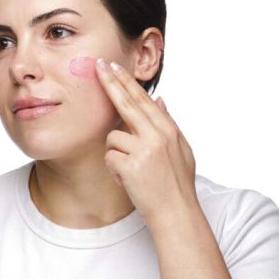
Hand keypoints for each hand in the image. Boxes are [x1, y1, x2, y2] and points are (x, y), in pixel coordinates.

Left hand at [95, 58, 198, 223]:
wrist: (176, 213)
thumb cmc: (177, 184)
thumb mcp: (180, 149)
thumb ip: (167, 123)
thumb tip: (158, 99)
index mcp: (168, 130)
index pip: (142, 99)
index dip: (126, 81)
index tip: (114, 66)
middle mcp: (157, 135)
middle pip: (127, 103)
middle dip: (110, 82)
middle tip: (98, 65)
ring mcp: (144, 150)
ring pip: (112, 138)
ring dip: (116, 154)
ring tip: (131, 170)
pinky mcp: (130, 166)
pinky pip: (109, 158)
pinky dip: (115, 170)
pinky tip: (128, 180)